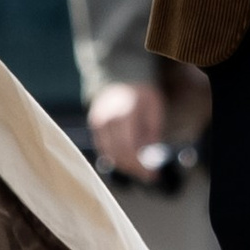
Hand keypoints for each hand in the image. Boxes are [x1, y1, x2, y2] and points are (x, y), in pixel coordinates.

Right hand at [88, 68, 211, 179]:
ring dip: (124, 165)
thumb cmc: (143, 94)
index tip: (153, 175)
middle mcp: (109, 118)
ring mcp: (98, 120)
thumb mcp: (155, 110)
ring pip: (109, 153)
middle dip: (134, 168)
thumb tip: (151, 159)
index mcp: (126, 113)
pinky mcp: (94, 123)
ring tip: (138, 168)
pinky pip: (102, 147)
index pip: (130, 148)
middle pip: (118, 153)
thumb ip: (153, 134)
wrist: (122, 74)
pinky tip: (126, 160)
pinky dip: (114, 157)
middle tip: (147, 175)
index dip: (141, 165)